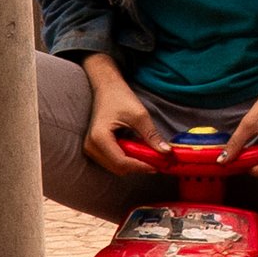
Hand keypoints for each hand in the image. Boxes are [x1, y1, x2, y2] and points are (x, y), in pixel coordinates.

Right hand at [81, 57, 161, 175]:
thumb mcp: (139, 115)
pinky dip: (127, 160)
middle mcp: (91, 147)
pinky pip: (113, 161)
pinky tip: (139, 151)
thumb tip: (166, 152)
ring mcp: (91, 149)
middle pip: (118, 168)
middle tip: (157, 161)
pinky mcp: (95, 148)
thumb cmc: (119, 97)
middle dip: (138, 166)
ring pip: (116, 167)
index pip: (121, 162)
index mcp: (99, 138)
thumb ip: (151, 135)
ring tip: (149, 155)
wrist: (106, 88)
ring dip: (133, 164)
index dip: (141, 166)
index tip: (158, 166)